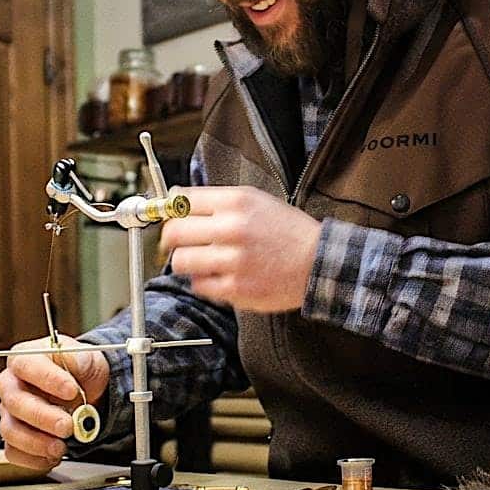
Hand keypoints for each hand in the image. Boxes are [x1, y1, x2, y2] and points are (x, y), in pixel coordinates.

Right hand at [0, 333, 110, 470]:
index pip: (27, 365)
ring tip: (62, 446)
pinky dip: (34, 458)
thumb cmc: (79, 371)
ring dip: (37, 443)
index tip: (71, 390)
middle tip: (67, 426)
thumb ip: (82, 358)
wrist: (85, 393)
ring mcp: (9, 412)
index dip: (48, 379)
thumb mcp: (87, 357)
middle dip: (43, 417)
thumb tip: (78, 362)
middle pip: (15, 402)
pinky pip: (13, 452)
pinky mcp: (13, 437)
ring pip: (11, 430)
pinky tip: (53, 455)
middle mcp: (11, 385)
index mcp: (24, 358)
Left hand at [160, 185, 321, 312]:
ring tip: (202, 261)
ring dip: (187, 262)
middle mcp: (233, 229)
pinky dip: (204, 282)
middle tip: (177, 243)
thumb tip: (179, 200)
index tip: (170, 217)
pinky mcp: (236, 289)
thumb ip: (218, 200)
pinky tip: (220, 276)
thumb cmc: (288, 232)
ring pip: (182, 262)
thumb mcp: (257, 201)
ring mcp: (233, 261)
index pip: (182, 202)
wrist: (318, 262)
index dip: (171, 211)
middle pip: (175, 232)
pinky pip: (199, 286)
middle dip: (172, 239)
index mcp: (237, 202)